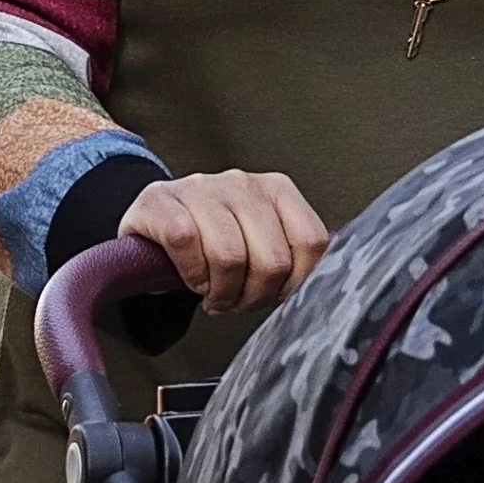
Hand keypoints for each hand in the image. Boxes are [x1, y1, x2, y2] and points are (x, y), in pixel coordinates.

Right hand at [118, 170, 328, 315]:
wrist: (154, 231)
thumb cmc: (215, 245)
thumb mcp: (262, 245)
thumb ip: (296, 257)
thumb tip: (329, 286)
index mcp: (277, 190)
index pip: (311, 243)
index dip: (296, 284)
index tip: (276, 295)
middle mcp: (243, 182)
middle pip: (272, 260)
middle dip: (255, 296)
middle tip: (238, 299)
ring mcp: (202, 187)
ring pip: (230, 257)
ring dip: (221, 292)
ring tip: (214, 293)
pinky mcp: (162, 200)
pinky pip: (187, 245)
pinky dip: (192, 275)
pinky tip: (192, 278)